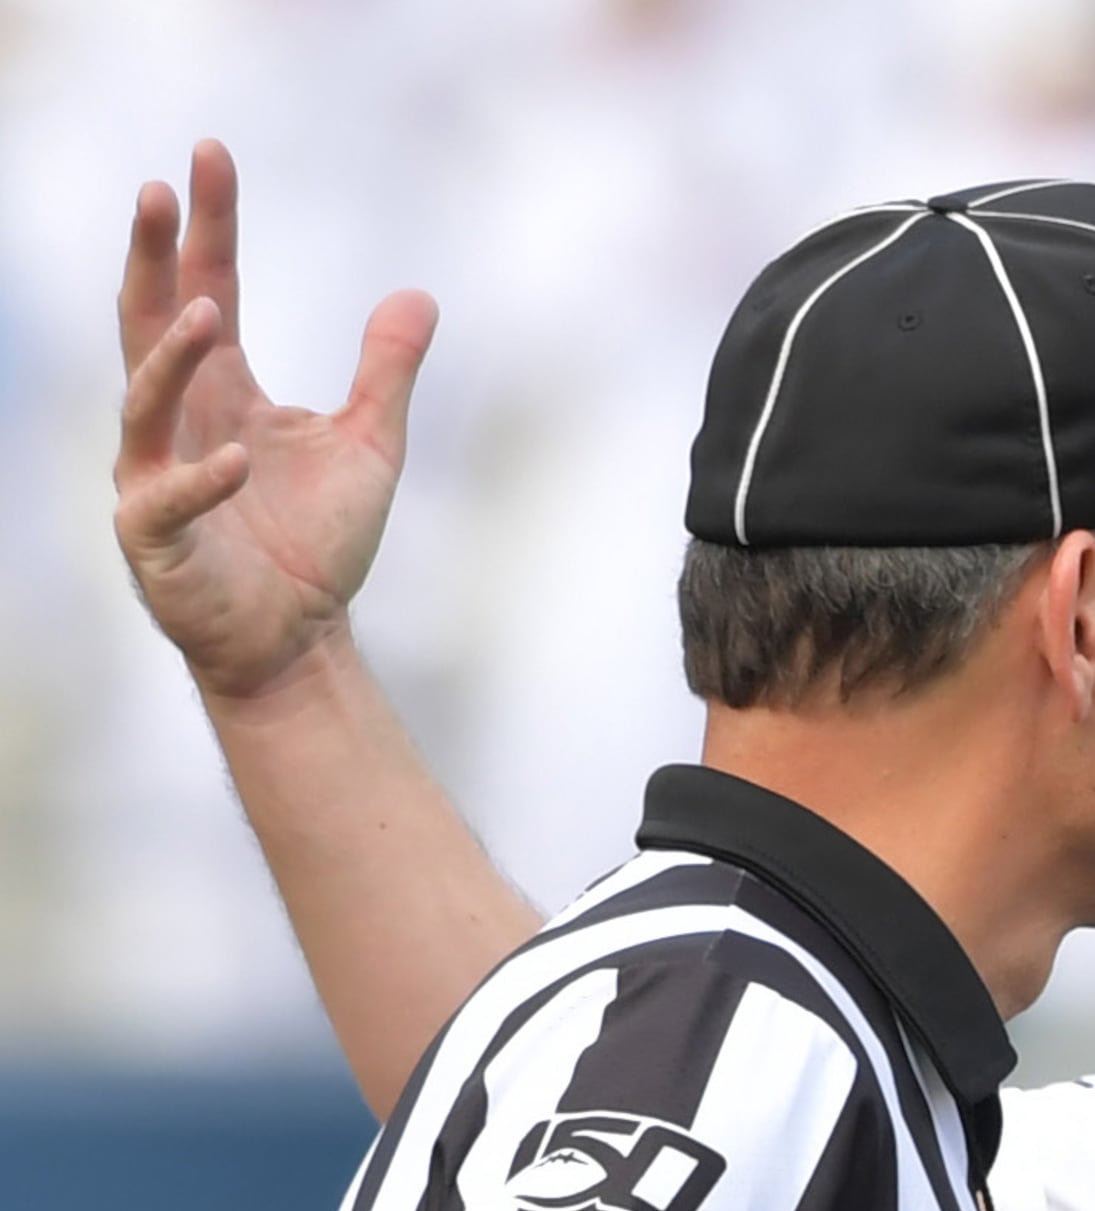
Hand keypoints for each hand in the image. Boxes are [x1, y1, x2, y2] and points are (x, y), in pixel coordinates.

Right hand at [115, 138, 431, 698]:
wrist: (298, 645)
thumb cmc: (318, 548)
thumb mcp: (367, 448)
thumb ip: (384, 373)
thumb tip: (419, 294)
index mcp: (222, 387)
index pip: (209, 283)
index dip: (211, 223)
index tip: (209, 153)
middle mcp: (176, 417)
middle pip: (149, 318)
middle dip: (151, 255)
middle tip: (156, 191)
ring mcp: (155, 473)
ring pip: (146, 398)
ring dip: (173, 355)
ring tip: (207, 311)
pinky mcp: (154, 537)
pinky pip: (170, 498)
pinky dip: (202, 478)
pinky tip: (238, 460)